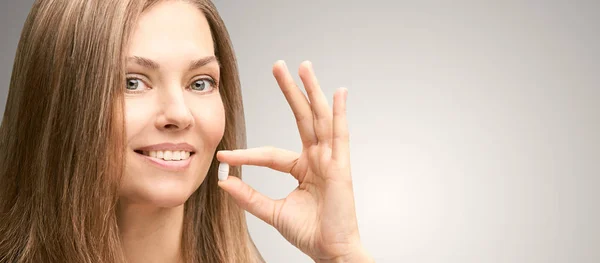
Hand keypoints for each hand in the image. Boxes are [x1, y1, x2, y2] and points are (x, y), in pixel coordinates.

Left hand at [217, 61, 371, 261]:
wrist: (330, 251)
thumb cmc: (309, 232)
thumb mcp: (272, 212)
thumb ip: (249, 196)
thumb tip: (224, 182)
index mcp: (302, 167)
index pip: (270, 153)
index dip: (247, 153)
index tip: (224, 154)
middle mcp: (317, 158)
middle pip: (301, 118)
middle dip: (290, 91)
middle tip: (278, 66)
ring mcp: (330, 159)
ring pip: (319, 118)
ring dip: (311, 91)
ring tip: (303, 67)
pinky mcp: (341, 165)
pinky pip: (340, 135)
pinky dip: (340, 113)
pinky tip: (338, 92)